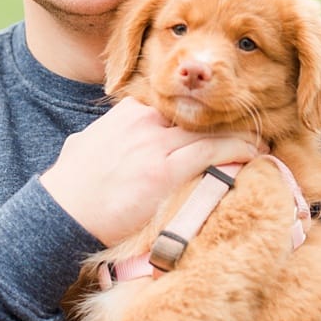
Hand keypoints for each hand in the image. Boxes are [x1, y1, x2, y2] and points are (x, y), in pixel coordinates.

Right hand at [40, 97, 261, 244]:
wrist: (60, 213)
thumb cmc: (69, 186)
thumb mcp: (84, 145)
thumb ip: (105, 135)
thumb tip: (102, 138)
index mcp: (126, 113)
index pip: (173, 107)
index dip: (197, 117)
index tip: (214, 124)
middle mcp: (142, 122)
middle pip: (195, 116)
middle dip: (222, 122)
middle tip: (248, 130)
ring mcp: (154, 145)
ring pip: (209, 131)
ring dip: (238, 135)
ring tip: (260, 141)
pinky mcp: (164, 171)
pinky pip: (212, 152)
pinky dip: (238, 150)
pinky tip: (254, 153)